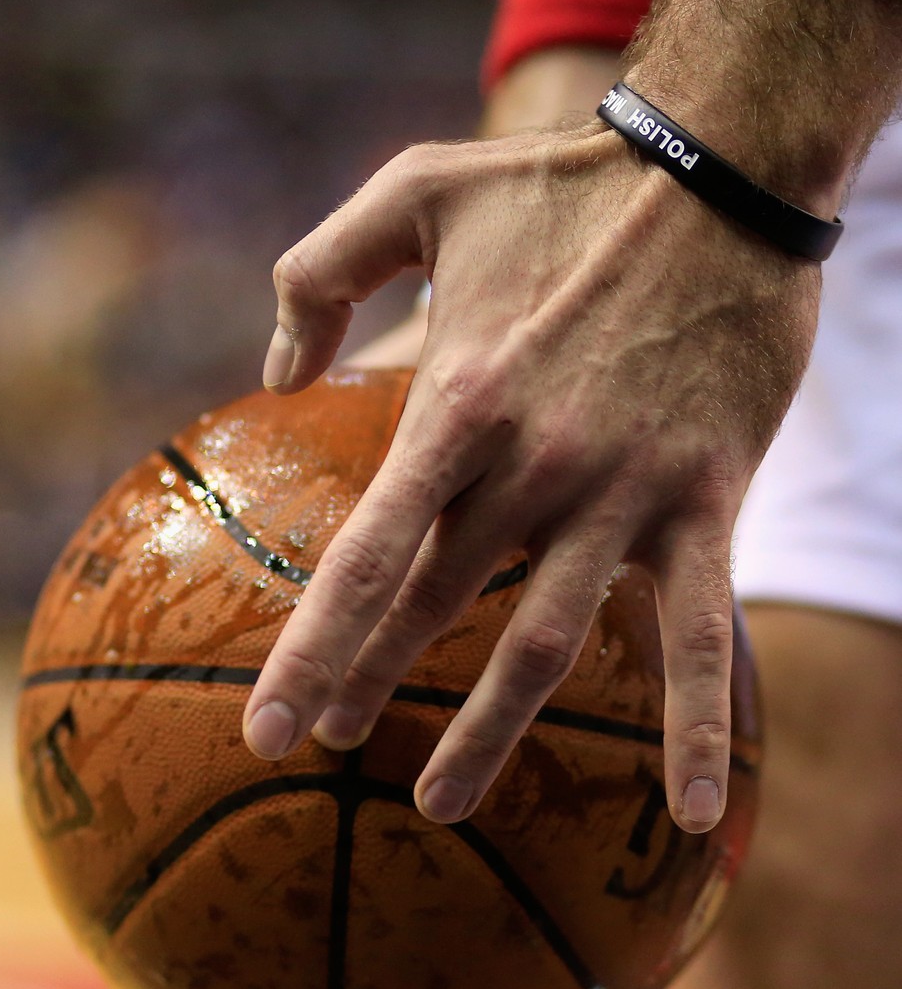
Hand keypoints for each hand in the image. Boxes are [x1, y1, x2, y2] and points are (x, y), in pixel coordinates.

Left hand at [244, 123, 819, 832]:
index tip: (266, 731)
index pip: (363, 558)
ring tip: (438, 802)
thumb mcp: (416, 189)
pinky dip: (696, 726)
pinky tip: (694, 814)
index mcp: (457, 403)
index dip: (307, 652)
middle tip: (321, 745)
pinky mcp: (704, 504)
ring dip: (487, 734)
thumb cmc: (562, 186)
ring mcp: (620, 496)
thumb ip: (318, 269)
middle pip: (433, 610)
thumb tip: (274, 370)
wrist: (721, 175)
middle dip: (367, 686)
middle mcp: (531, 468)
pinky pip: (697, 634)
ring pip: (545, 646)